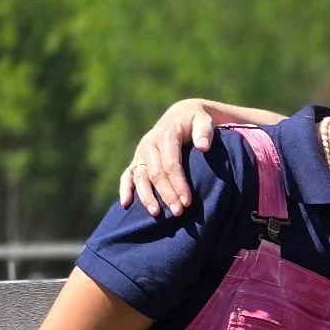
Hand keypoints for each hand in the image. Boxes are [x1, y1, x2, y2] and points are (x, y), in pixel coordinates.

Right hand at [119, 99, 218, 217]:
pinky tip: (126, 204)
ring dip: (146, 196)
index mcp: (166, 136)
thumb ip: (204, 132)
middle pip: (155, 173)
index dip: (178, 183)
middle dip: (166, 194)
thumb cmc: (196, 122)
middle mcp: (149, 144)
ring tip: (156, 213)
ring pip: (140, 177)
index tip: (187, 201)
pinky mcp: (137, 160)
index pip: (171, 163)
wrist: (180, 116)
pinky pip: (128, 175)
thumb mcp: (203, 121)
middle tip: (178, 213)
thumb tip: (203, 147)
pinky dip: (125, 189)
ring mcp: (141, 153)